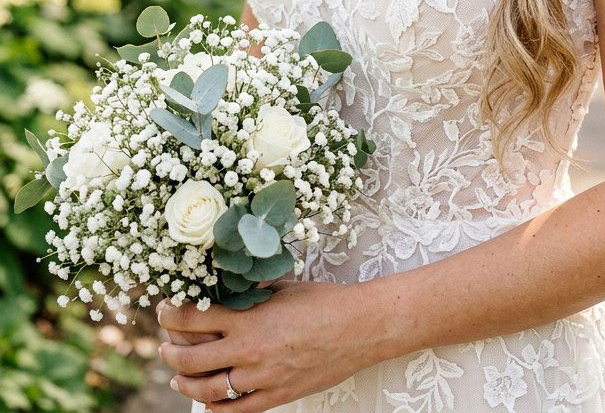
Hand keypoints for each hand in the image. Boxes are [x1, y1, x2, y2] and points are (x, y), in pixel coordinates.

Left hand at [157, 279, 386, 411]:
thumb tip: (228, 285)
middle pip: (191, 359)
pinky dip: (213, 407)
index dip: (171, 314)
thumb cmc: (323, 301)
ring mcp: (261, 379)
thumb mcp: (282, 286)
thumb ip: (251, 290)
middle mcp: (249, 352)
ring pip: (207, 390)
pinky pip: (235, 411)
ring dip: (185, 382)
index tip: (163, 309)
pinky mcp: (275, 398)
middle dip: (170, 352)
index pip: (193, 319)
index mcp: (248, 319)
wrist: (358, 329)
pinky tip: (206, 400)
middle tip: (164, 346)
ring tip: (177, 375)